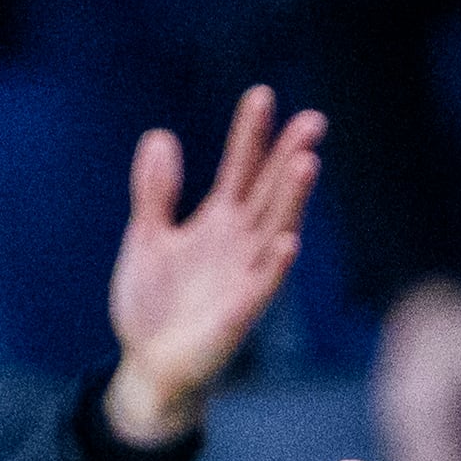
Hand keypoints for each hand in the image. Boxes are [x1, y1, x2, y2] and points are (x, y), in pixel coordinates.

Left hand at [103, 85, 326, 449]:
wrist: (150, 366)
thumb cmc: (154, 306)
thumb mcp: (147, 238)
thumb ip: (155, 191)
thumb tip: (161, 136)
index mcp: (217, 224)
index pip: (240, 169)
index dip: (250, 134)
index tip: (263, 95)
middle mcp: (240, 245)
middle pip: (270, 192)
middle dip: (289, 156)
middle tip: (313, 119)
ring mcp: (244, 278)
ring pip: (276, 230)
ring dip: (293, 200)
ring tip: (307, 163)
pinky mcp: (240, 314)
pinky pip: (263, 286)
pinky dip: (276, 264)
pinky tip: (288, 241)